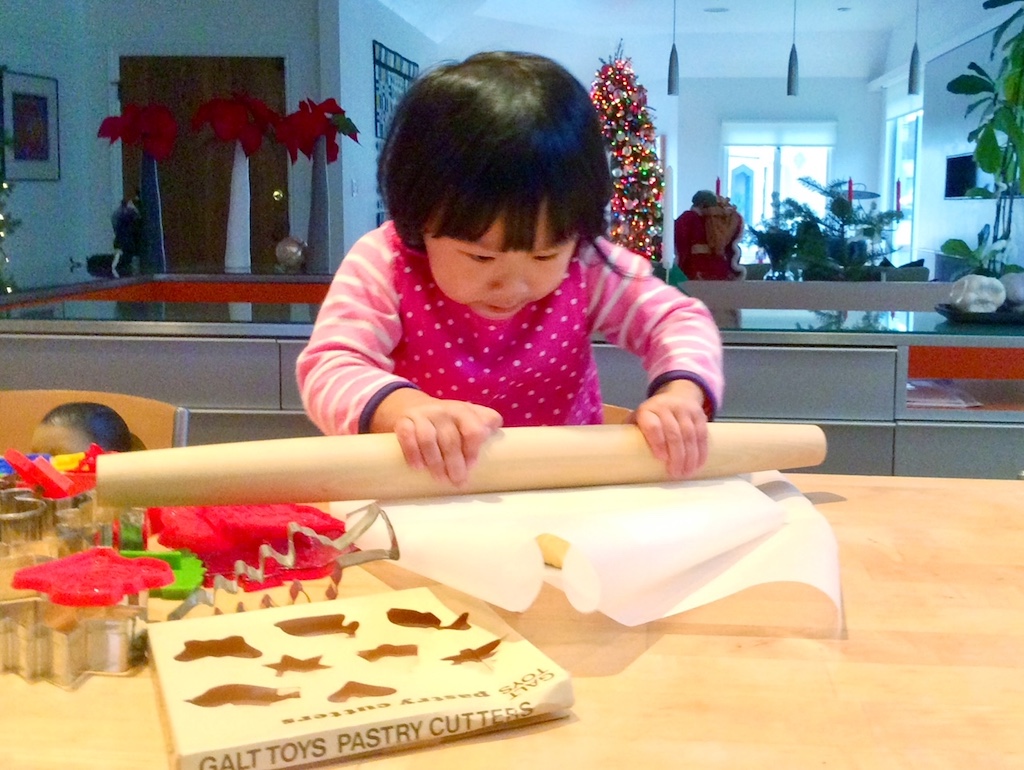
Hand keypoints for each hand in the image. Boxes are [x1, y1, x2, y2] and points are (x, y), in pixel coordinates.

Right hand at [373, 390, 502, 485]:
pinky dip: (413, 453)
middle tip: (458, 482)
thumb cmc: (448, 421)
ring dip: (435, 462)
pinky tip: (418, 467)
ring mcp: (422, 415)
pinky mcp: (403, 421)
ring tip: (440, 479)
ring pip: (428, 439)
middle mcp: (443, 410)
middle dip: (455, 463)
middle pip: (450, 439)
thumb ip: (484, 424)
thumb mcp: (468, 417)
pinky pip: (406, 436)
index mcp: (464, 410)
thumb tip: (499, 438)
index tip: (472, 466)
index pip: (472, 429)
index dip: (473, 449)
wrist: (413, 406)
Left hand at [633, 379, 707, 478]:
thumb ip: (632, 434)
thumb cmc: (653, 415)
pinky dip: (701, 451)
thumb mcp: (639, 418)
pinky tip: (698, 464)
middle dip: (676, 455)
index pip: (653, 425)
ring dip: (690, 456)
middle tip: (675, 473)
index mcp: (648, 410)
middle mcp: (666, 407)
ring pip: (690, 435)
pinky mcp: (699, 414)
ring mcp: (684, 410)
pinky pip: (702, 434)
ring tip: (686, 473)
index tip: (661, 459)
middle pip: (674, 433)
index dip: (657, 442)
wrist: (678, 394)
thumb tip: (621, 458)